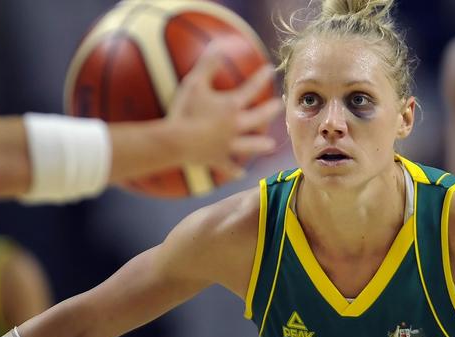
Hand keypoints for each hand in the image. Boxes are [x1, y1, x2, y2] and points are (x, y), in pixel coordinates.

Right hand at [165, 40, 282, 176]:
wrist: (175, 142)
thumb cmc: (185, 111)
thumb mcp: (194, 83)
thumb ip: (207, 64)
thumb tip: (218, 45)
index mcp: (231, 107)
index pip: (251, 89)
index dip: (260, 77)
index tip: (270, 70)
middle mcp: (235, 126)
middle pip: (257, 118)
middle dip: (269, 111)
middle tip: (278, 107)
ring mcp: (227, 145)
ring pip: (249, 145)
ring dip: (260, 144)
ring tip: (270, 145)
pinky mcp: (217, 159)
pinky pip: (228, 166)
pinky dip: (234, 170)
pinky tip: (240, 172)